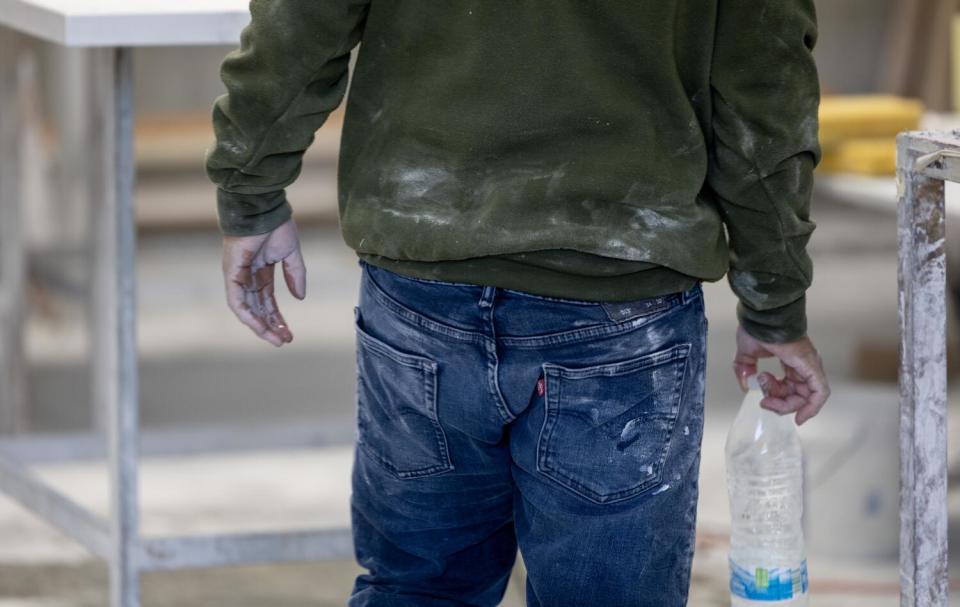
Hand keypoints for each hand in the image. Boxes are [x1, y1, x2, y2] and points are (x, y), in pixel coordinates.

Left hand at [222, 218, 306, 346]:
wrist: (264, 208)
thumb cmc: (275, 225)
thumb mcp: (290, 254)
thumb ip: (295, 275)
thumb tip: (300, 298)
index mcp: (260, 271)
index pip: (268, 301)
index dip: (278, 318)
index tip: (289, 334)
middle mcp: (247, 276)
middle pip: (258, 308)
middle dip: (271, 326)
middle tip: (284, 341)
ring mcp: (237, 275)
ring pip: (246, 308)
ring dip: (260, 325)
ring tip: (275, 339)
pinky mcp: (231, 273)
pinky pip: (236, 300)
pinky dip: (247, 314)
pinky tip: (260, 326)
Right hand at [732, 325, 829, 424]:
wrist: (763, 317)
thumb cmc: (757, 329)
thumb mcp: (746, 354)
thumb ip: (745, 369)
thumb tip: (747, 385)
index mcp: (792, 361)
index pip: (790, 387)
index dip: (778, 399)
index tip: (762, 402)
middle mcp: (803, 366)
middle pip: (798, 396)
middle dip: (779, 404)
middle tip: (762, 401)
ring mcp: (809, 366)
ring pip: (806, 397)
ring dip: (785, 405)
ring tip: (766, 397)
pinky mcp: (811, 367)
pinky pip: (819, 393)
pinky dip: (812, 407)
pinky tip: (799, 417)